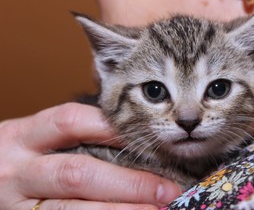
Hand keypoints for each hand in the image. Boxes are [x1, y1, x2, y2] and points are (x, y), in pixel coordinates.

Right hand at [0, 103, 179, 209]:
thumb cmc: (17, 159)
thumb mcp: (34, 139)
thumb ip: (71, 135)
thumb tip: (127, 137)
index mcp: (23, 136)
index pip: (70, 121)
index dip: (110, 129)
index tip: (148, 139)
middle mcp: (18, 169)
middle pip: (78, 173)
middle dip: (128, 183)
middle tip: (167, 189)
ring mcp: (17, 203)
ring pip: (71, 209)